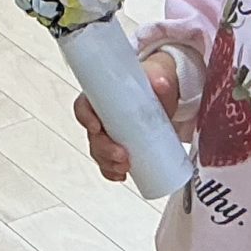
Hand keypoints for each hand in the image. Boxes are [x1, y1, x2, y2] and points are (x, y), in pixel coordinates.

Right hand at [74, 52, 181, 183]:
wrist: (167, 96)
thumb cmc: (155, 81)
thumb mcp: (158, 74)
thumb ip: (159, 76)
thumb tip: (161, 83)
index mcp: (103, 96)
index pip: (84, 106)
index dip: (85, 118)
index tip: (96, 127)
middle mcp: (102, 116)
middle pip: (92, 135)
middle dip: (104, 149)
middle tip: (121, 154)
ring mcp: (110, 133)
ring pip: (98, 151)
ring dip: (108, 163)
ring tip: (124, 167)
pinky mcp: (120, 146)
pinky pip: (108, 162)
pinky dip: (112, 172)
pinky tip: (120, 175)